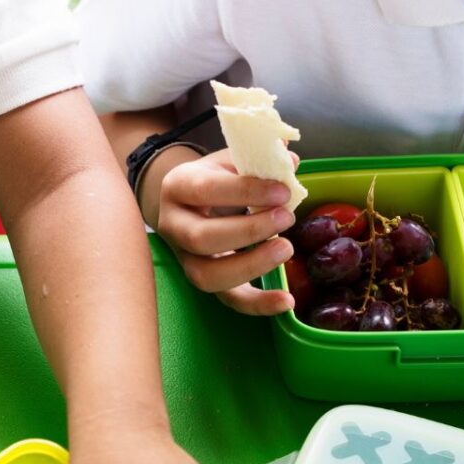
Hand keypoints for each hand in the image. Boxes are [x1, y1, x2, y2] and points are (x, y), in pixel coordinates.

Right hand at [156, 149, 297, 315]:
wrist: (191, 200)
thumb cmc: (215, 178)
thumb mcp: (230, 161)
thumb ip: (258, 159)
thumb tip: (290, 160)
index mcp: (178, 187)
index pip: (205, 190)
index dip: (245, 192)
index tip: (283, 191)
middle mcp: (173, 225)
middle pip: (201, 238)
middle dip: (249, 230)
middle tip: (286, 217)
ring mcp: (185, 257)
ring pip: (207, 276)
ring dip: (251, 265)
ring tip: (286, 248)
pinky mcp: (203, 279)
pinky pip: (227, 299)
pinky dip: (258, 304)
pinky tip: (286, 301)